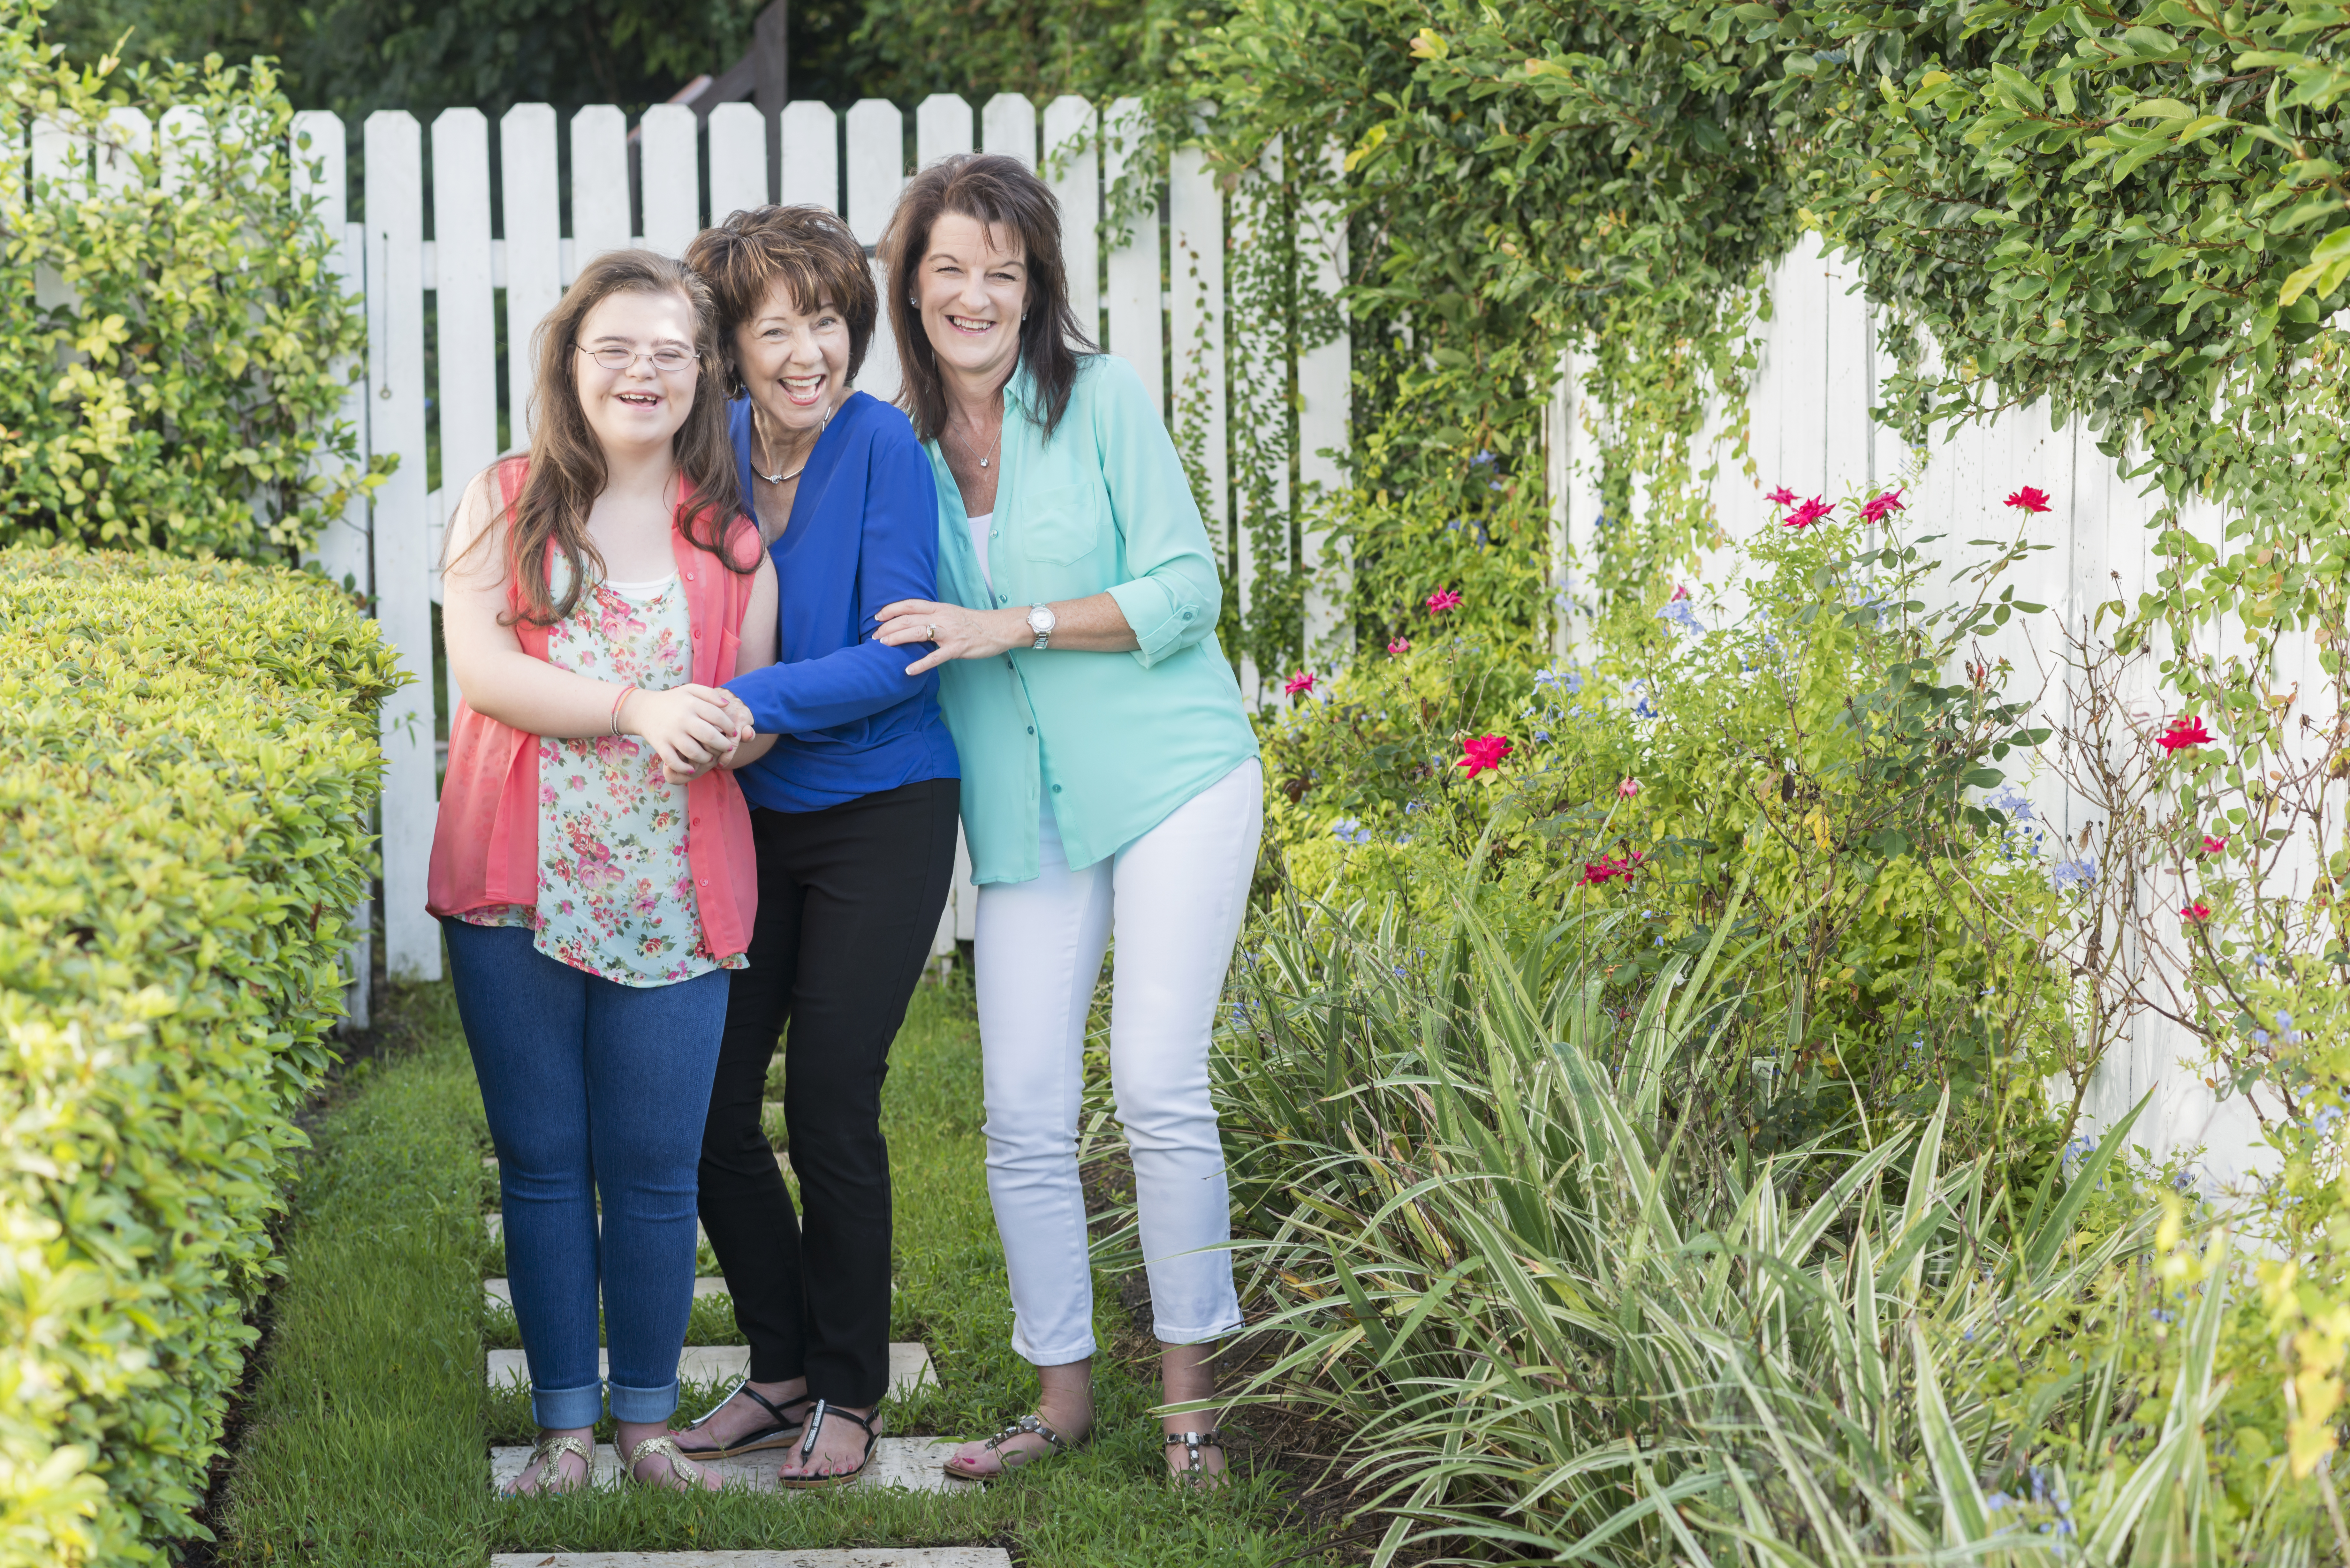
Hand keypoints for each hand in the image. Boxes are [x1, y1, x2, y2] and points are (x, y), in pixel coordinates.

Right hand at [620, 684, 737, 776]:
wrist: (643, 709)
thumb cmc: (672, 701)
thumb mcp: (690, 690)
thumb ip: (709, 694)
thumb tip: (727, 704)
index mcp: (691, 704)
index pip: (717, 716)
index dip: (729, 726)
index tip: (733, 733)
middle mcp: (682, 719)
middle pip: (709, 736)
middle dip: (723, 745)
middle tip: (728, 748)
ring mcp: (671, 733)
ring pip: (694, 752)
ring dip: (706, 758)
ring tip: (710, 757)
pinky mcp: (660, 745)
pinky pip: (674, 761)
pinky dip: (684, 768)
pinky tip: (692, 769)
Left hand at [873, 598, 1026, 676]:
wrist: (1001, 627)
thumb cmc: (976, 622)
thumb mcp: (952, 613)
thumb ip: (935, 616)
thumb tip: (915, 623)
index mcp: (940, 607)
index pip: (910, 604)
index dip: (891, 609)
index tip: (877, 617)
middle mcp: (942, 617)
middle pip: (908, 619)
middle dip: (888, 627)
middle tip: (874, 636)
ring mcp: (949, 633)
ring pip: (917, 633)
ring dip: (897, 639)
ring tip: (883, 645)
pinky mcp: (957, 648)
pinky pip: (935, 657)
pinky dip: (920, 664)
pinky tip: (908, 670)